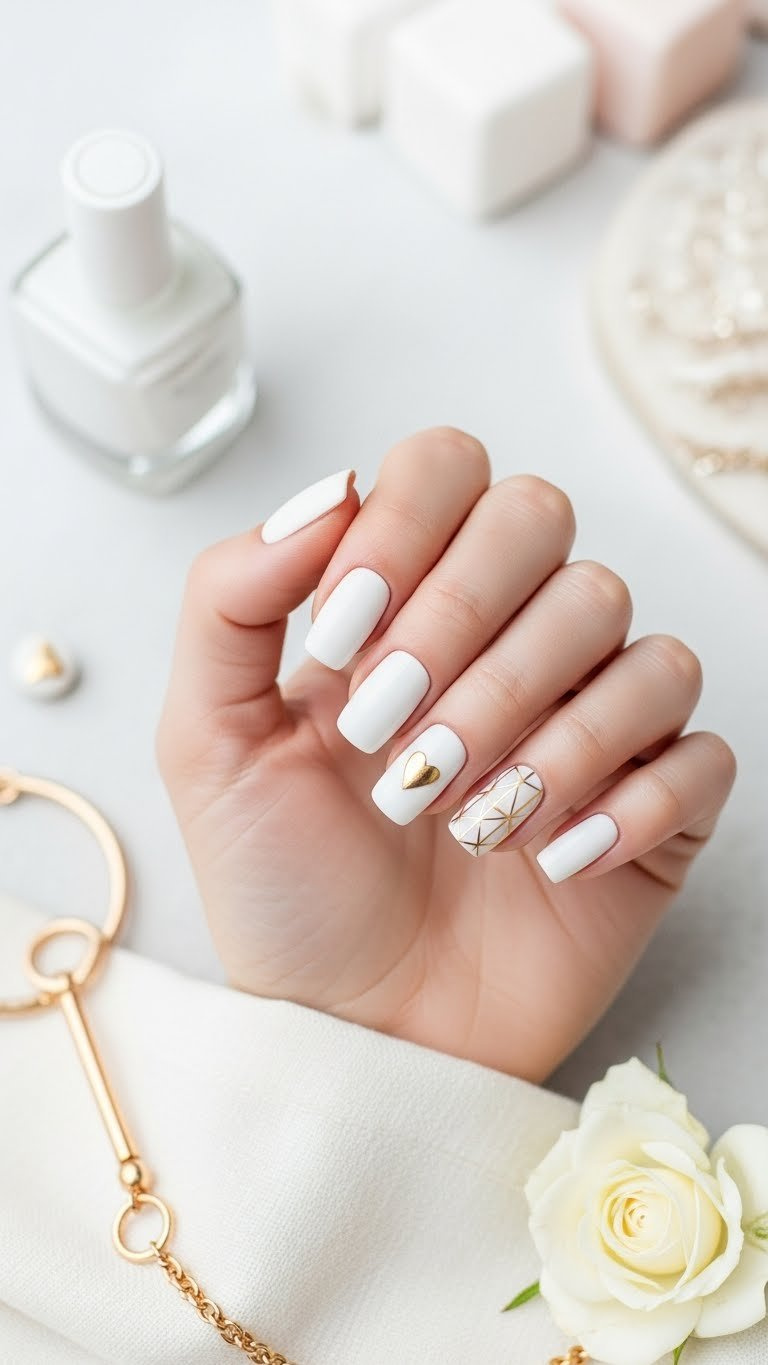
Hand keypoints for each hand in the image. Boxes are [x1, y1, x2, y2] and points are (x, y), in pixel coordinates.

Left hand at [158, 428, 734, 1081]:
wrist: (351, 1031)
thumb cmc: (286, 888)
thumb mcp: (211, 743)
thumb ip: (231, 600)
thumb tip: (324, 491)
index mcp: (409, 603)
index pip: (449, 467)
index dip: (405, 529)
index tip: (344, 640)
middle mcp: (509, 638)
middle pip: (548, 522)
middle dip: (466, 627)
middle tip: (393, 736)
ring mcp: (591, 718)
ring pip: (632, 636)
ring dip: (536, 730)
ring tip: (458, 819)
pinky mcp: (654, 807)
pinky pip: (699, 756)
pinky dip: (625, 805)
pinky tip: (546, 859)